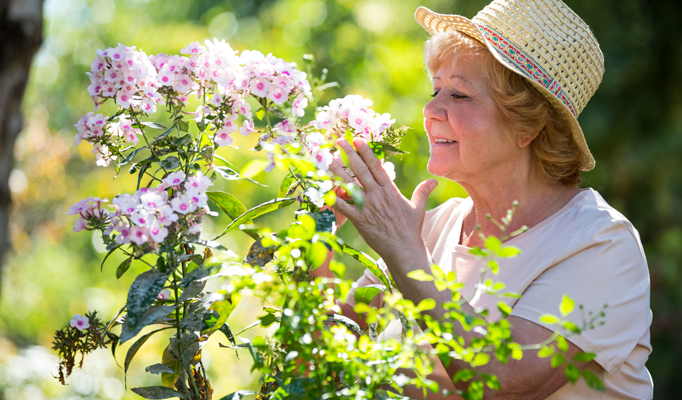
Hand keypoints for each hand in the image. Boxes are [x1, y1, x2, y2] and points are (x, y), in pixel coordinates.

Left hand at [329, 138, 437, 265]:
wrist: (404, 250)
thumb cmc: (411, 230)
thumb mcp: (418, 208)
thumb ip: (422, 192)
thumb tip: (434, 180)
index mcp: (390, 190)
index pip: (376, 166)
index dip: (366, 151)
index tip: (358, 139)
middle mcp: (378, 195)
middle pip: (361, 170)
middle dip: (349, 153)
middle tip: (339, 140)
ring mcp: (368, 207)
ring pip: (350, 184)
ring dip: (337, 170)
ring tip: (327, 158)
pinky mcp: (359, 219)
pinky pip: (344, 206)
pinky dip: (333, 197)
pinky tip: (323, 188)